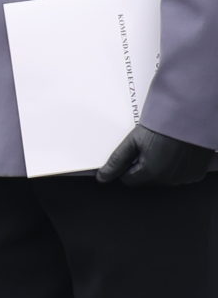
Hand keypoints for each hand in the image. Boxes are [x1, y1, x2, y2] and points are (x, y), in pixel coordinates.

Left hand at [97, 122, 214, 187]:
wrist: (190, 117)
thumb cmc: (161, 126)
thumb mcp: (133, 141)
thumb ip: (117, 161)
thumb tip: (102, 178)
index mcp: (151, 174)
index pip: (129, 180)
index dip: (126, 167)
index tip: (129, 154)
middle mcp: (169, 180)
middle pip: (146, 180)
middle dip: (142, 167)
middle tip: (146, 147)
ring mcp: (184, 178)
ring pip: (163, 179)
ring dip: (159, 168)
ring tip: (161, 147)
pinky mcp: (196, 173)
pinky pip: (180, 175)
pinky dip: (175, 167)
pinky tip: (174, 152)